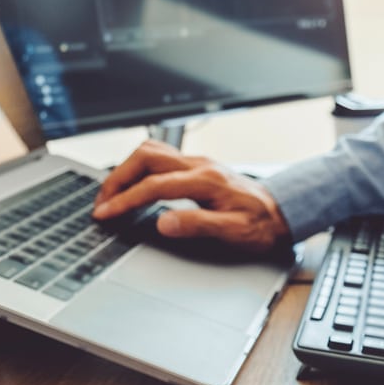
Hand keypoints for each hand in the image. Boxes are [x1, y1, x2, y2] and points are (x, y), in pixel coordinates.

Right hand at [92, 140, 290, 252]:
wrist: (282, 211)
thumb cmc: (261, 225)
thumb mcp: (234, 232)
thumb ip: (198, 225)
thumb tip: (164, 223)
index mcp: (206, 181)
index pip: (155, 186)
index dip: (126, 200)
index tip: (106, 213)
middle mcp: (200, 166)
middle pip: (146, 158)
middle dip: (118, 178)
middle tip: (101, 203)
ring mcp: (198, 163)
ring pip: (152, 152)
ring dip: (126, 170)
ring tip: (111, 195)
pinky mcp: (197, 167)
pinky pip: (160, 158)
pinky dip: (139, 169)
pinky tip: (133, 185)